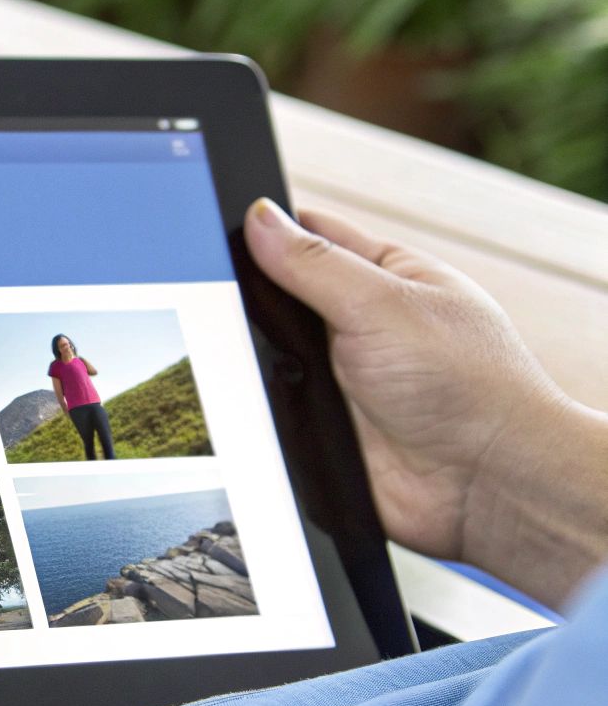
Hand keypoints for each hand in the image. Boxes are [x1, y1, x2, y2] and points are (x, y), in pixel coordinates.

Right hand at [246, 201, 607, 605]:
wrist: (486, 485)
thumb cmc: (469, 386)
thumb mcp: (384, 304)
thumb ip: (314, 264)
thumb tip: (259, 220)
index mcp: (387, 277)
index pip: (312, 236)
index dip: (268, 230)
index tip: (219, 230)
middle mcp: (362, 323)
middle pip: (280, 296)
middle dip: (253, 301)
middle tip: (226, 300)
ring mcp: (340, 376)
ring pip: (267, 354)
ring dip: (256, 358)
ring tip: (255, 360)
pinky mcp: (322, 426)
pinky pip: (269, 407)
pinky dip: (258, 405)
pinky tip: (253, 402)